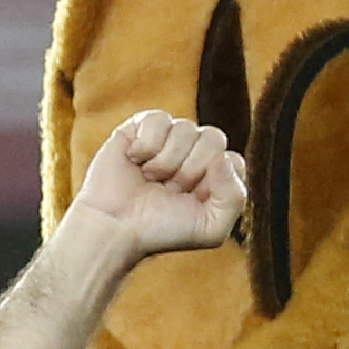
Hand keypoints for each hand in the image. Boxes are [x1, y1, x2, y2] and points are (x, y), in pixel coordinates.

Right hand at [70, 108, 248, 262]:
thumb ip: (235, 197)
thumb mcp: (211, 229)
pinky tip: (134, 160)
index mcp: (215, 174)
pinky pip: (158, 118)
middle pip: (213, 138)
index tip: (190, 200)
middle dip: (190, 169)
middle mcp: (194, 152)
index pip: (232, 160)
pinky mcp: (138, 128)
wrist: (114, 227)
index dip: (212, 181)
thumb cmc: (160, 230)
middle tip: (169, 189)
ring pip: (186, 128)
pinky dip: (146, 144)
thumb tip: (223, 157)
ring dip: (165, 160)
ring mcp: (167, 139)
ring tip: (150, 177)